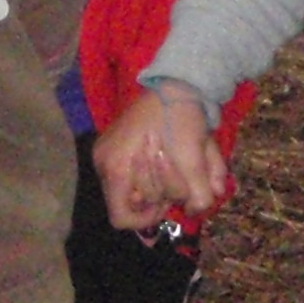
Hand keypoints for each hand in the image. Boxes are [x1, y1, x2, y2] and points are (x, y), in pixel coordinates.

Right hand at [97, 81, 228, 229]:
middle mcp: (105, 163)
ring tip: (179, 158)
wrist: (177, 83)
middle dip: (160, 193)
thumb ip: (198, 195)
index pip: (121, 218)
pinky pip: (133, 172)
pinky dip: (157, 170)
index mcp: (116, 168)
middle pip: (132, 202)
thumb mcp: (196, 160)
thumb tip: (194, 211)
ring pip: (135, 188)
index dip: (147, 219)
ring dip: (163, 180)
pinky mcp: (115, 146)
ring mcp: (107, 153)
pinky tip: (170, 154)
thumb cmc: (182, 119)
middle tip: (178, 172)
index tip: (168, 203)